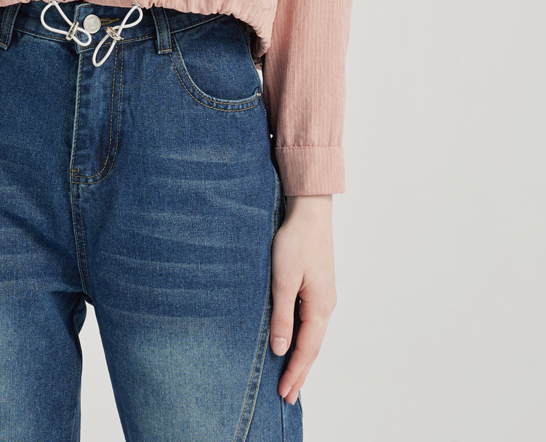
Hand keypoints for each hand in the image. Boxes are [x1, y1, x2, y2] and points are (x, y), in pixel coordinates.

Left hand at [269, 193, 336, 404]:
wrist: (310, 211)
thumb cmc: (295, 242)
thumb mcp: (283, 280)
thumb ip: (282, 316)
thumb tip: (280, 349)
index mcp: (320, 307)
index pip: (307, 350)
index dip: (295, 373)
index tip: (284, 394)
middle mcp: (326, 306)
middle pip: (313, 347)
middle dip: (300, 372)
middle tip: (288, 396)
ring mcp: (324, 296)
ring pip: (313, 335)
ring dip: (302, 357)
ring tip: (290, 377)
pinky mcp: (318, 287)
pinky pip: (311, 322)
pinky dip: (303, 338)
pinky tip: (294, 342)